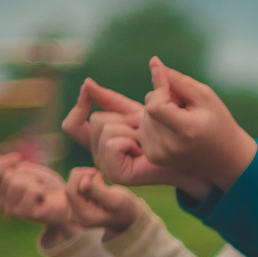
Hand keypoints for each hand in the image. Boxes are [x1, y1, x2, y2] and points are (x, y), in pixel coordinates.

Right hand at [0, 152, 73, 230]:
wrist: (67, 204)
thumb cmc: (48, 187)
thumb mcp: (26, 172)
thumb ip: (7, 167)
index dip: (3, 162)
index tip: (18, 157)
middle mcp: (1, 205)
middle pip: (7, 176)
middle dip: (27, 174)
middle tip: (38, 184)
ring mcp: (12, 211)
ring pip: (17, 182)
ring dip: (35, 181)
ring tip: (42, 191)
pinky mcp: (25, 214)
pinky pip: (31, 190)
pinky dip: (42, 188)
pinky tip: (46, 198)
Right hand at [62, 78, 199, 193]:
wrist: (185, 149)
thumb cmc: (164, 131)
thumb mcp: (132, 111)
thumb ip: (109, 100)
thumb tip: (86, 83)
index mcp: (98, 141)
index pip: (72, 126)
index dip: (79, 106)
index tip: (88, 88)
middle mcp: (98, 154)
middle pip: (95, 121)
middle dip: (123, 117)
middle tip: (141, 129)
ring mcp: (106, 166)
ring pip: (105, 128)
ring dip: (130, 127)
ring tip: (144, 140)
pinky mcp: (117, 174)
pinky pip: (113, 142)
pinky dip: (130, 139)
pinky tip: (143, 149)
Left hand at [65, 165, 143, 233]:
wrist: (128, 215)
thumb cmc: (125, 208)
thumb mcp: (115, 199)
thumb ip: (97, 191)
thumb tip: (82, 183)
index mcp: (84, 217)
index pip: (71, 191)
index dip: (80, 178)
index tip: (95, 172)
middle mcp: (75, 215)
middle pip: (70, 187)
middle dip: (84, 177)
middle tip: (101, 176)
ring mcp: (75, 210)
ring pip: (72, 183)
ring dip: (87, 178)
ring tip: (103, 184)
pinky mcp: (77, 203)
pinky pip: (76, 184)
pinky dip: (88, 180)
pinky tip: (99, 186)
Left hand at [141, 58, 257, 191]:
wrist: (224, 157)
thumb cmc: (217, 122)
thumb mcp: (204, 96)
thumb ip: (177, 79)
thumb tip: (153, 62)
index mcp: (186, 131)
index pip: (155, 106)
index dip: (159, 88)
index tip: (164, 75)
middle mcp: (170, 147)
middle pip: (149, 108)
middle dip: (162, 99)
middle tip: (185, 107)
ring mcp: (159, 155)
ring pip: (143, 116)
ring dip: (158, 111)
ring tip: (180, 119)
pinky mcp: (153, 157)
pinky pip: (143, 128)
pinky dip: (154, 123)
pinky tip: (172, 129)